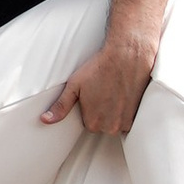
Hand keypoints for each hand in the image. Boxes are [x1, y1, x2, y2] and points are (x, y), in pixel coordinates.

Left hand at [43, 24, 159, 137]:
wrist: (127, 56)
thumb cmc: (100, 67)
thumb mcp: (74, 85)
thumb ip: (60, 106)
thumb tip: (44, 120)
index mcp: (93, 122)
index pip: (89, 122)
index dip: (91, 107)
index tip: (95, 93)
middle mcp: (110, 127)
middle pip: (104, 125)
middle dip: (104, 111)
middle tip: (105, 91)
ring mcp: (125, 122)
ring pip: (117, 122)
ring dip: (116, 112)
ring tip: (115, 92)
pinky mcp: (138, 116)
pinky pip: (129, 120)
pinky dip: (128, 110)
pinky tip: (125, 95)